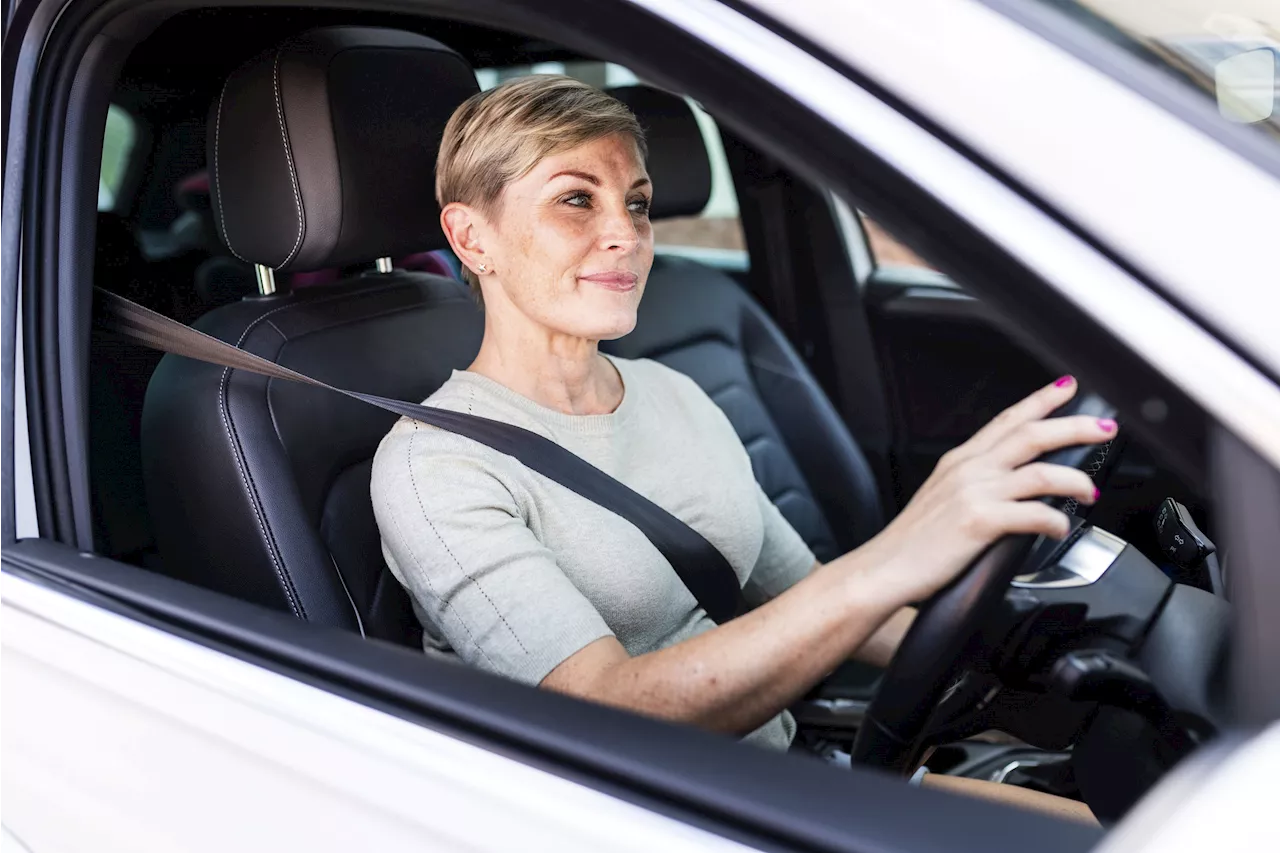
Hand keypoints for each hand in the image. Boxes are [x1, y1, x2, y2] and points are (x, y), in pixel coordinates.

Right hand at [863, 375, 1115, 604]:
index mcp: (960, 461)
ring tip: (1090, 490)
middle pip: (1031, 435)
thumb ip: (975, 484)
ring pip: (1040, 472)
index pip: (1007, 420)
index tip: (1067, 388)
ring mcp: (974, 493)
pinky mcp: (979, 522)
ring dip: (1075, 479)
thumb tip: (1012, 485)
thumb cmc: (912, 542)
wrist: (884, 568)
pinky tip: (1059, 528)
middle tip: (1104, 427)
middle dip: (1074, 426)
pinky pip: (1033, 514)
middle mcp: (969, 470)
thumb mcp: (942, 498)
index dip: (1041, 400)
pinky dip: (1055, 521)